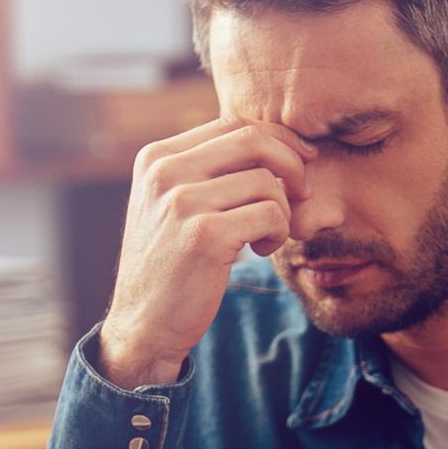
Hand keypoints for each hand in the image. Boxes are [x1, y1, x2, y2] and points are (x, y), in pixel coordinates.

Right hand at [98, 119, 318, 388]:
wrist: (144, 324)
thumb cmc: (170, 264)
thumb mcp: (172, 205)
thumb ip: (206, 170)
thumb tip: (273, 141)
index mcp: (156, 158)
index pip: (232, 124)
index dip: (277, 139)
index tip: (300, 161)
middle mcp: (164, 172)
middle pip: (253, 140)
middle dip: (292, 162)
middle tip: (303, 192)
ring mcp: (181, 202)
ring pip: (267, 182)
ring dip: (283, 211)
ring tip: (267, 235)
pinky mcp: (204, 235)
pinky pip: (270, 215)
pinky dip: (278, 233)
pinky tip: (260, 250)